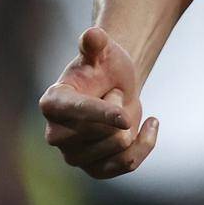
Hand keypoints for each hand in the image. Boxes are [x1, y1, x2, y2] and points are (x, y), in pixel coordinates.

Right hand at [39, 26, 158, 178]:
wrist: (115, 86)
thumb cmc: (105, 66)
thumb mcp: (103, 51)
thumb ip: (96, 44)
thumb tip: (92, 34)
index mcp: (53, 103)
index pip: (78, 113)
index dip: (103, 114)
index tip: (124, 116)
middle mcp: (55, 134)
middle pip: (106, 132)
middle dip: (121, 109)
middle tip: (114, 95)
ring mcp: (73, 156)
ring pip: (119, 147)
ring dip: (130, 124)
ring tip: (119, 111)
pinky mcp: (95, 169)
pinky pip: (128, 164)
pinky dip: (146, 144)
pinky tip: (150, 126)